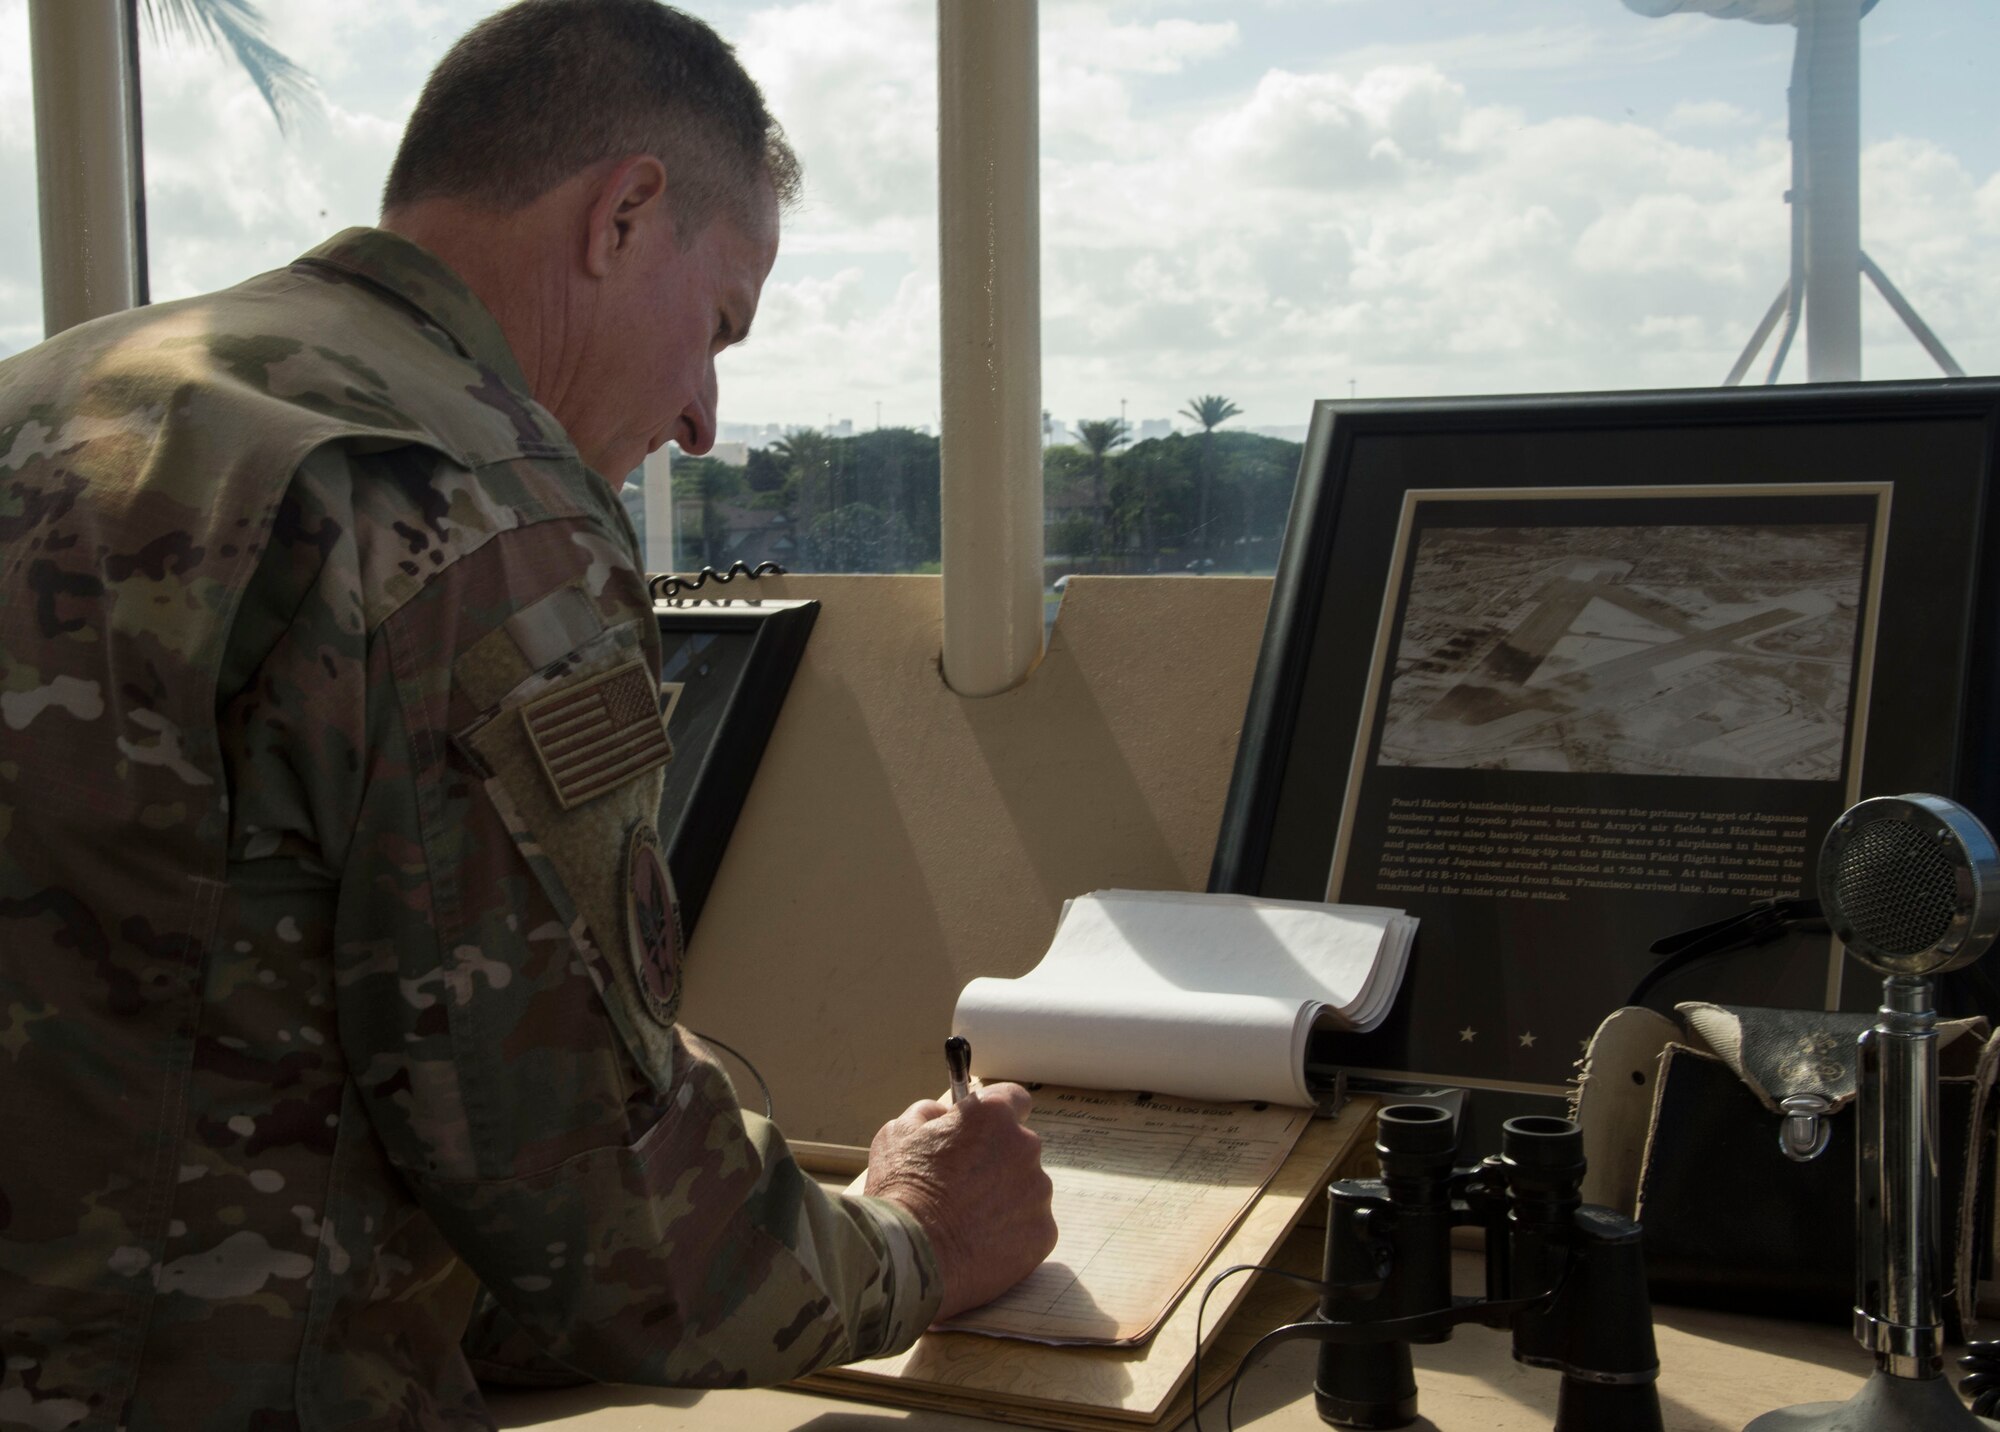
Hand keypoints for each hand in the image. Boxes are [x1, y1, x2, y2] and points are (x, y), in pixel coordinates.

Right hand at [864, 1082, 1056, 1319]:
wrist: (910, 1258)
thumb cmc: (900, 1191)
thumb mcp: (898, 1133)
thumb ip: (927, 1113)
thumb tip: (942, 1114)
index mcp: (993, 1116)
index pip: (1014, 1099)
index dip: (996, 1116)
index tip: (983, 1131)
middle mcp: (1024, 1148)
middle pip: (1019, 1148)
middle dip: (996, 1161)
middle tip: (963, 1186)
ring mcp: (1038, 1192)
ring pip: (1026, 1189)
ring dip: (1004, 1198)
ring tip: (967, 1222)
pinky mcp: (1043, 1233)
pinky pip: (1030, 1227)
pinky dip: (1011, 1234)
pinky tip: (980, 1244)